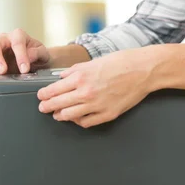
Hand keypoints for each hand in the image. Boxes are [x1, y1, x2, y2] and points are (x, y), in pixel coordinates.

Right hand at [0, 28, 50, 84]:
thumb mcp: (43, 53)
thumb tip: (28, 57)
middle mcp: (3, 40)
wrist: (36, 63)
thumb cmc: (38, 55)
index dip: (20, 56)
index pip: (16, 42)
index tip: (24, 69)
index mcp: (18, 35)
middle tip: (3, 71)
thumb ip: (37, 53)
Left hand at [37, 48, 156, 127]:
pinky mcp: (107, 114)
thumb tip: (63, 77)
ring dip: (60, 115)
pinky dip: (79, 121)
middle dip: (47, 106)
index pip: (54, 89)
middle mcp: (86, 92)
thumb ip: (76, 70)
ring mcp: (97, 105)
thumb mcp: (95, 61)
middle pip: (58, 104)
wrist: (143, 70)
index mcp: (81, 77)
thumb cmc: (122, 62)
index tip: (41, 96)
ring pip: (70, 116)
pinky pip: (86, 122)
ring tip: (57, 114)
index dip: (44, 94)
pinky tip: (76, 118)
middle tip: (43, 107)